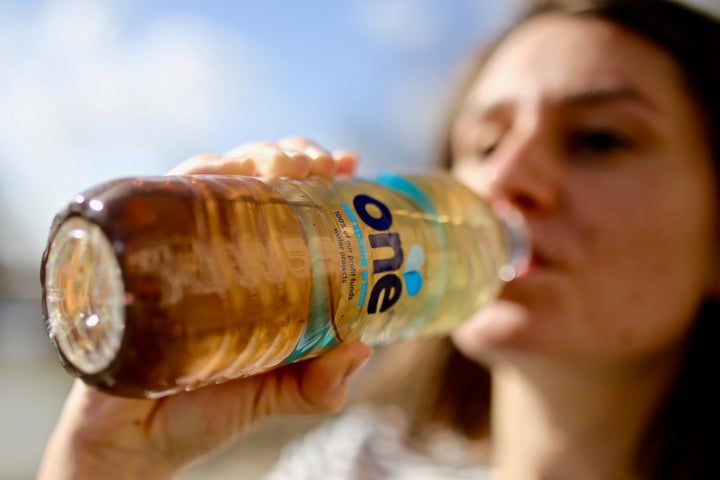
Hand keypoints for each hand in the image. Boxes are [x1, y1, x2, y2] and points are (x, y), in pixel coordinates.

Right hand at [38, 138, 369, 479]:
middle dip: (290, 155)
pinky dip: (190, 177)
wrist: (137, 443)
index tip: (349, 164)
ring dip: (249, 156)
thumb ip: (319, 382)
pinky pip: (156, 199)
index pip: (287, 202)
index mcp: (253, 267)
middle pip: (252, 174)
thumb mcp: (277, 391)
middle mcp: (214, 245)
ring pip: (209, 174)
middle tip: (318, 167)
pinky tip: (219, 173)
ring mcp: (175, 244)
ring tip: (282, 167)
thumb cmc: (207, 408)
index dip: (318, 174)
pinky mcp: (133, 252)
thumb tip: (361, 348)